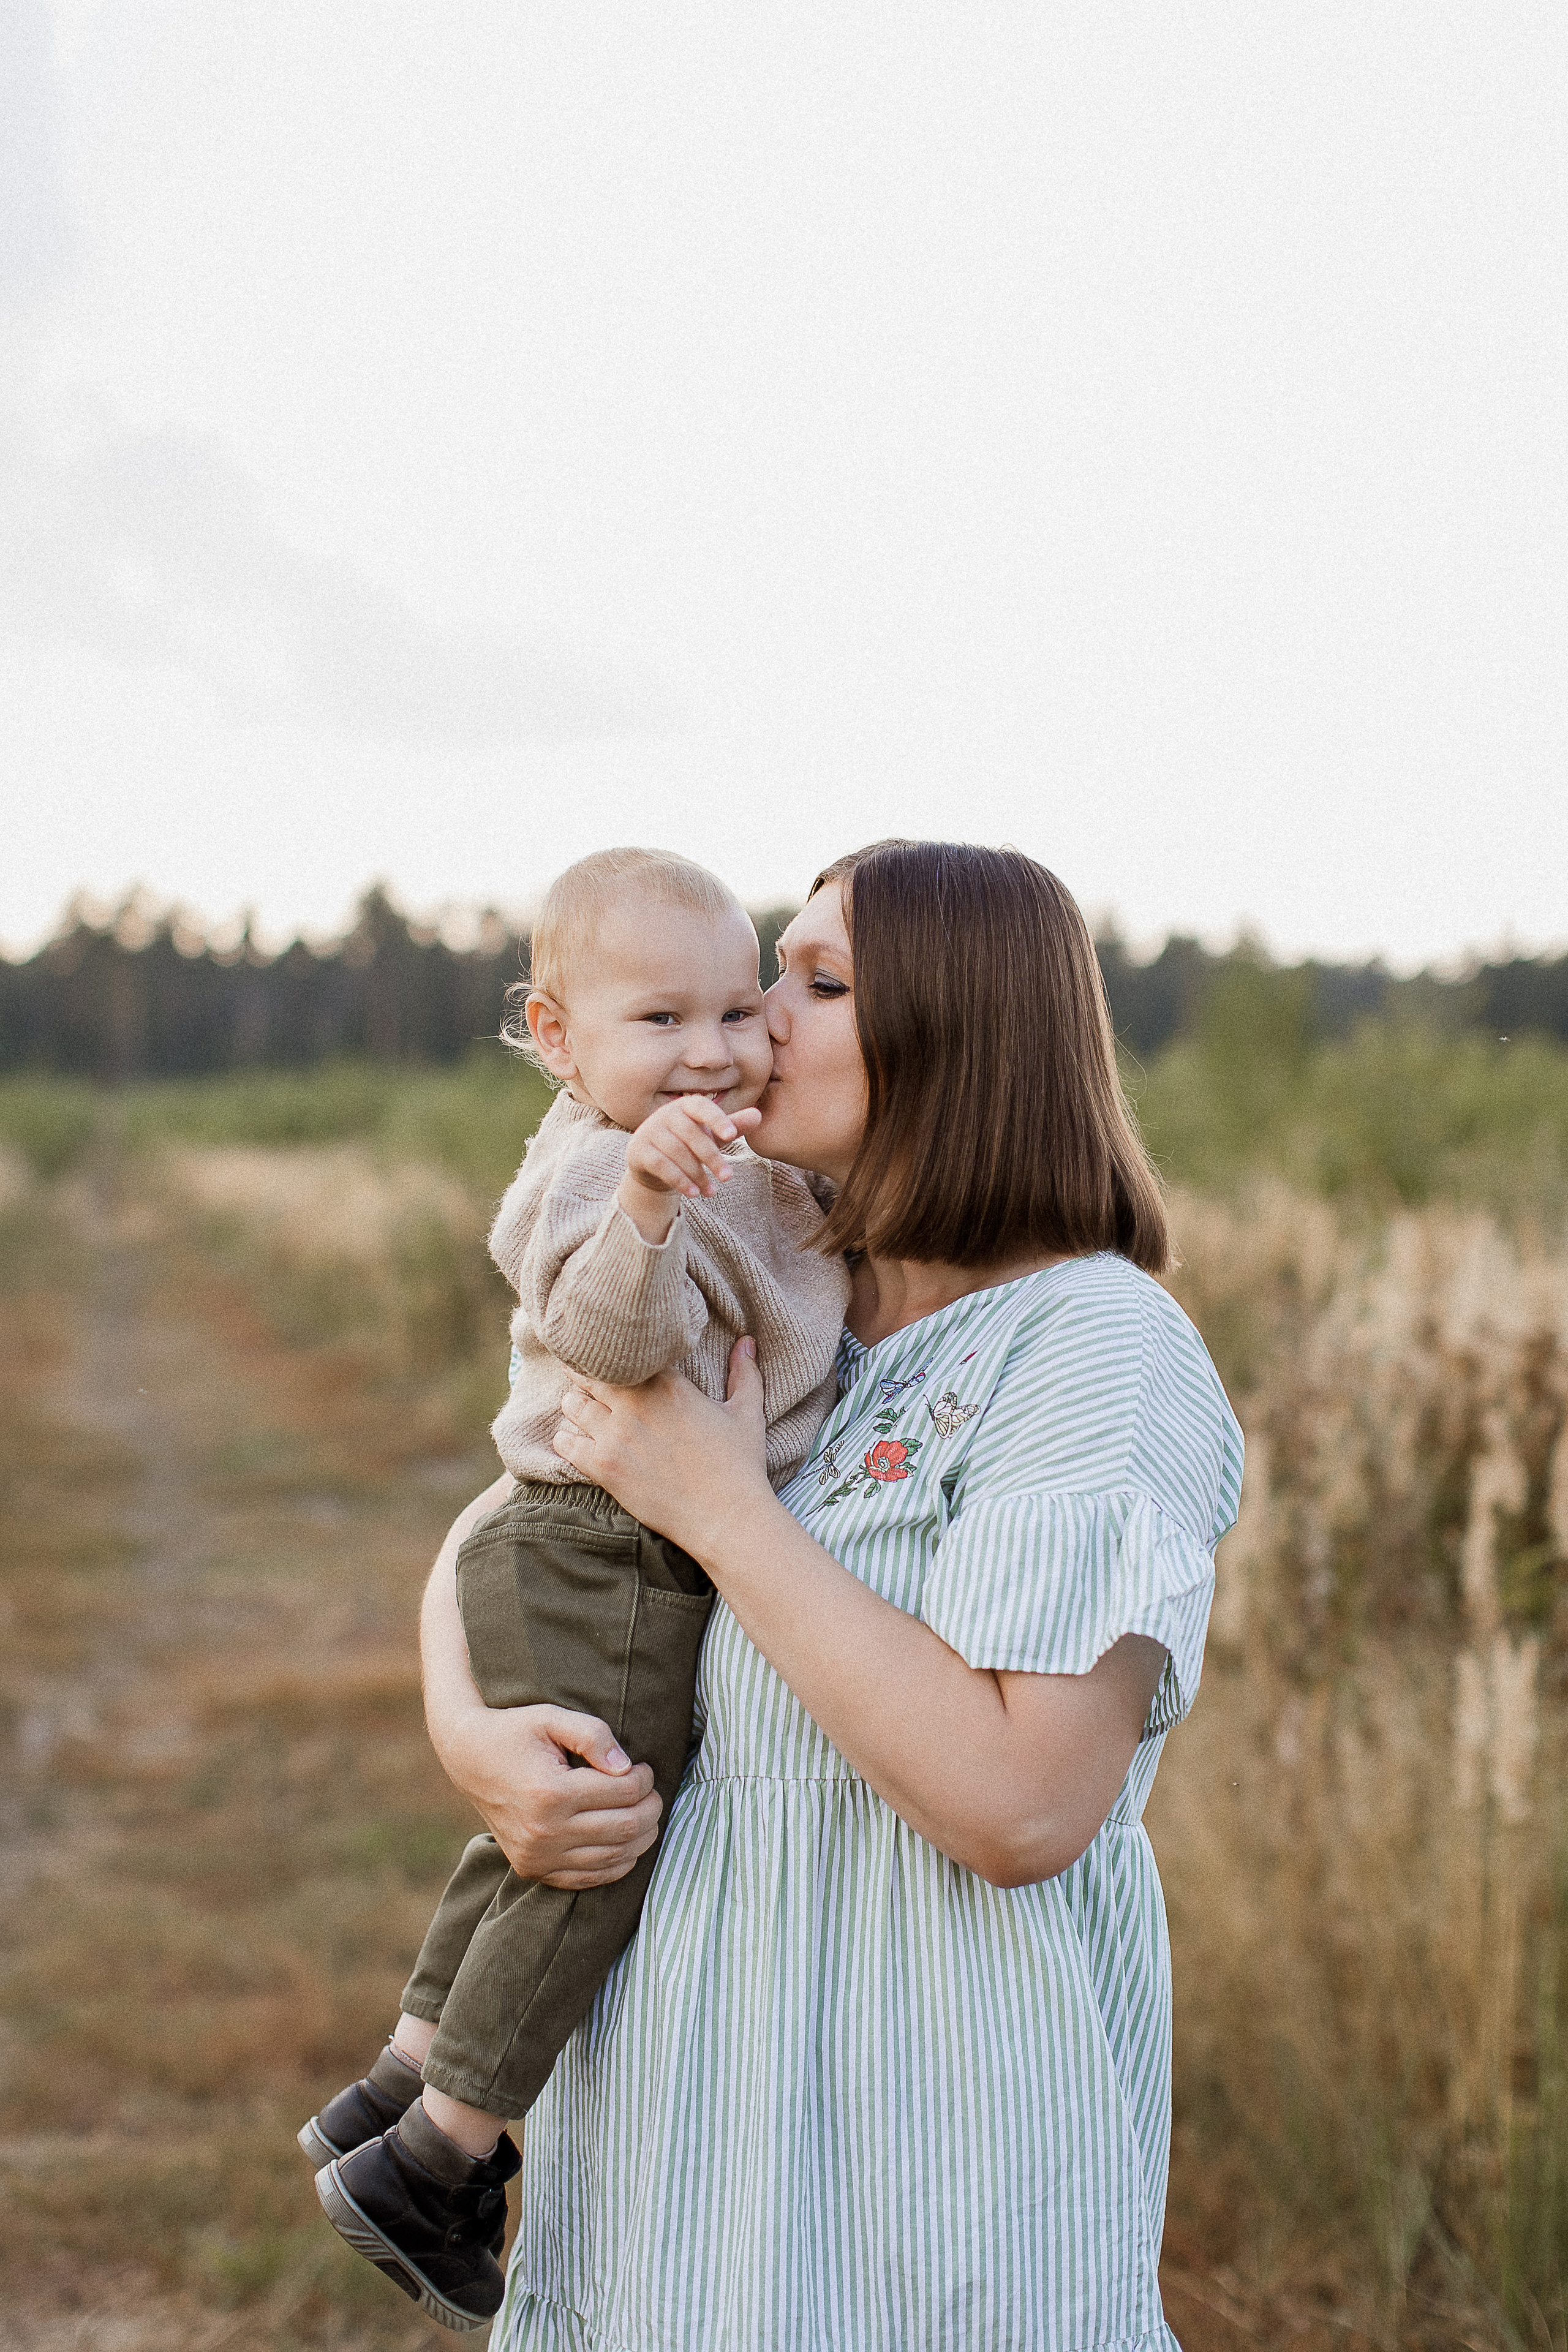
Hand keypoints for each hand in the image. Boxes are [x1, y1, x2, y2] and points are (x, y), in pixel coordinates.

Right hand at [440, 1699, 663, 1888]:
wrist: (468, 1758)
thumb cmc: (515, 1732)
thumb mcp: (551, 1717)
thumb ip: (593, 1735)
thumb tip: (627, 1767)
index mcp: (550, 1792)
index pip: (623, 1792)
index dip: (644, 1779)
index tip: (643, 1768)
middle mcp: (543, 1831)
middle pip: (625, 1828)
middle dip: (651, 1808)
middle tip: (651, 1791)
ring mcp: (537, 1856)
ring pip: (614, 1857)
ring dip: (641, 1837)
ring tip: (644, 1813)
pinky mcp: (533, 1869)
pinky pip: (589, 1878)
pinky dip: (617, 1863)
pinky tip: (625, 1842)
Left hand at [553, 1337, 773, 1563]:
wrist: (727, 1517)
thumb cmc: (739, 1466)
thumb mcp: (747, 1413)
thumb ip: (744, 1374)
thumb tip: (747, 1341)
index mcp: (667, 1384)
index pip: (622, 1354)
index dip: (613, 1355)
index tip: (608, 1356)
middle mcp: (636, 1403)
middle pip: (589, 1374)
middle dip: (584, 1375)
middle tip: (583, 1379)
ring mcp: (616, 1435)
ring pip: (572, 1405)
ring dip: (574, 1406)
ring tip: (582, 1411)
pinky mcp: (603, 1467)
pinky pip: (564, 1443)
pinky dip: (566, 1440)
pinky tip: (577, 1443)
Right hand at [620, 1095, 762, 1229]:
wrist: (654, 1165)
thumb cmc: (690, 1145)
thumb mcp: (713, 1136)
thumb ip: (733, 1126)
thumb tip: (758, 1115)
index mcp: (685, 1105)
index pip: (702, 1107)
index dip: (716, 1119)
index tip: (731, 1135)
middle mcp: (664, 1114)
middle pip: (691, 1135)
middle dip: (711, 1158)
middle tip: (728, 1177)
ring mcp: (648, 1131)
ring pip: (676, 1153)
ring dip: (697, 1174)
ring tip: (712, 1192)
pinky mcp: (637, 1151)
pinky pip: (661, 1165)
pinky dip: (679, 1180)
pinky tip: (694, 1193)